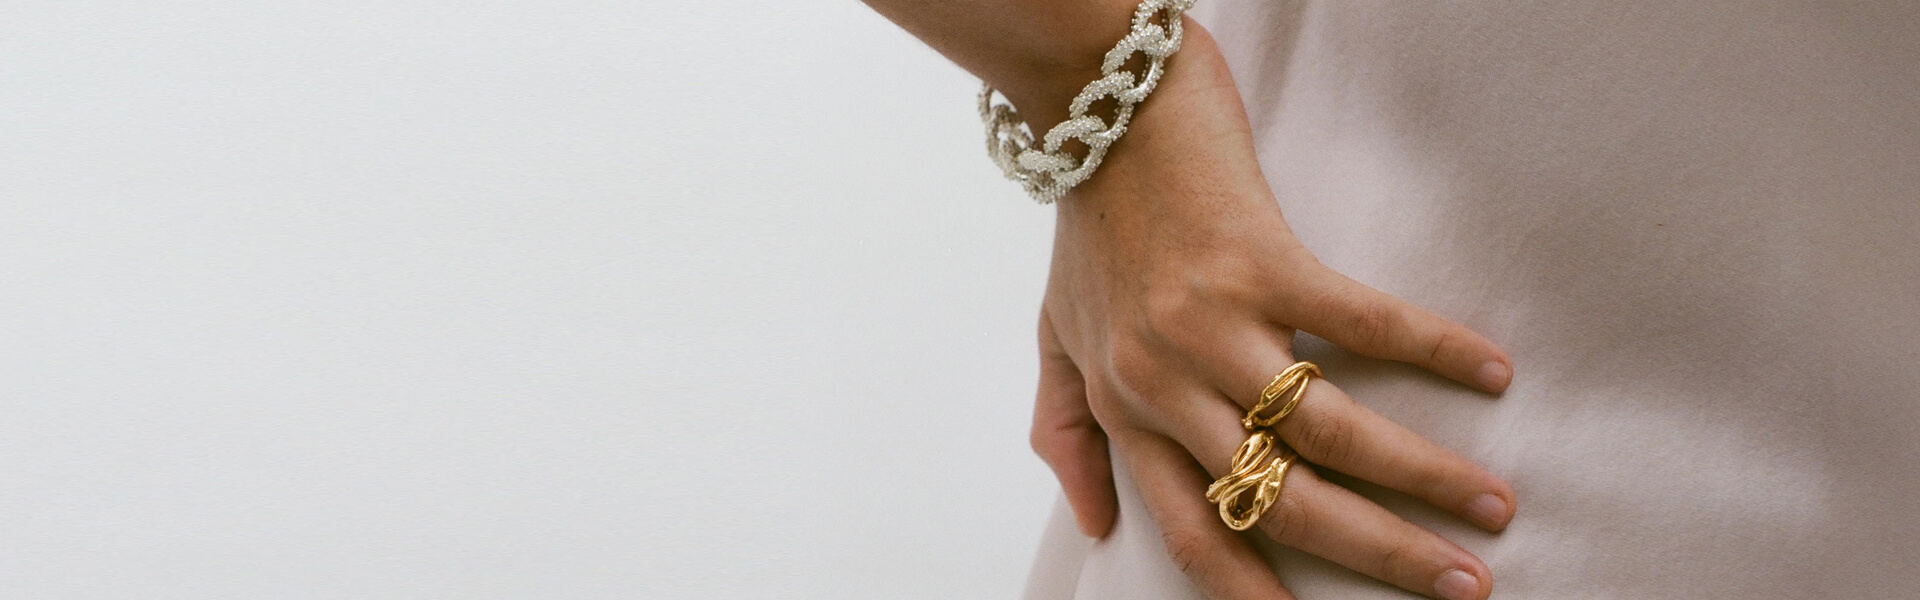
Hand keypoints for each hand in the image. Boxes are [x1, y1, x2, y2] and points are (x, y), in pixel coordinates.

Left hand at [1029, 22, 1516, 599]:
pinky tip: (1493, 372)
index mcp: (1125, 407)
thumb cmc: (1087, 226)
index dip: (1253, 593)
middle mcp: (1167, 380)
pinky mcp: (1262, 257)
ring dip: (1426, 476)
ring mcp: (1215, 322)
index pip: (1195, 529)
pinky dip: (1435, 348)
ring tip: (1494, 507)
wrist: (1099, 106)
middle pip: (1284, 500)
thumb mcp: (1054, 337)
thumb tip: (1091, 524)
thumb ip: (1065, 432)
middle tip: (1461, 588)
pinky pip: (1362, 322)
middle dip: (1381, 554)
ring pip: (1332, 431)